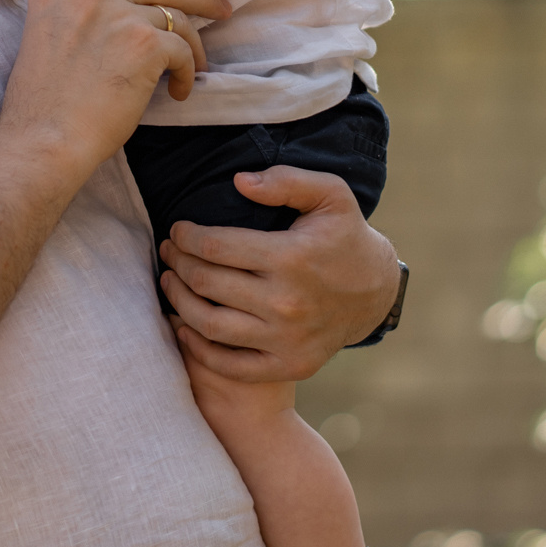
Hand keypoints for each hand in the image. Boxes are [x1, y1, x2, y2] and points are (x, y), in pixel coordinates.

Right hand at [0, 0, 230, 176]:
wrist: (43, 140)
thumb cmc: (46, 102)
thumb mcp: (51, 32)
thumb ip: (85, 6)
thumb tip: (139, 3)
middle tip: (222, 9)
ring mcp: (116, 12)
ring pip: (176, 17)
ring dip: (192, 46)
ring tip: (193, 69)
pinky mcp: (142, 42)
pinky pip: (183, 50)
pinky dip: (187, 73)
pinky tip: (178, 92)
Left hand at [159, 166, 400, 382]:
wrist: (377, 291)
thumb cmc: (345, 237)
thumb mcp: (330, 195)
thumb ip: (286, 181)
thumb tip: (239, 182)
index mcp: (292, 257)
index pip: (216, 246)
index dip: (186, 237)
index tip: (177, 230)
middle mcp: (287, 302)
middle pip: (207, 284)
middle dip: (177, 264)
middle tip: (168, 253)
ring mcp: (287, 339)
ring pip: (210, 325)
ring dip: (178, 302)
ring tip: (169, 282)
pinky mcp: (290, 365)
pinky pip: (230, 365)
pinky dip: (198, 348)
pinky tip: (183, 327)